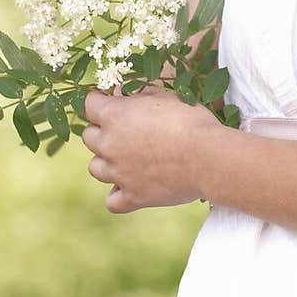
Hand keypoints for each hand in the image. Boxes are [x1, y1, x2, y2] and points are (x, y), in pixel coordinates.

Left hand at [81, 84, 217, 214]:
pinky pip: (112, 201)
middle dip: (102, 130)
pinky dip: (118, 194)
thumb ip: (141, 95)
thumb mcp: (166, 96)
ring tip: (126, 158)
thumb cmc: (190, 120)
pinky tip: (130, 186)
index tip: (112, 101)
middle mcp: (109, 144)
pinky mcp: (133, 197)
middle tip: (124, 129)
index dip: (100, 101)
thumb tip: (127, 96)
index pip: (89, 104)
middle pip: (88, 136)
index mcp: (114, 115)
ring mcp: (119, 173)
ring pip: (95, 168)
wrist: (208, 157)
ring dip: (106, 161)